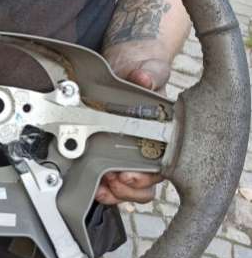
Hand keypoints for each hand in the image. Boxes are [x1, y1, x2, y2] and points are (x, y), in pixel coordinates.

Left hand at [95, 53, 169, 205]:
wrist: (126, 65)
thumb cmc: (144, 70)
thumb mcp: (150, 69)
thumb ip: (151, 74)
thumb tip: (145, 78)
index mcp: (163, 135)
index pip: (161, 167)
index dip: (145, 178)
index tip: (128, 175)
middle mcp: (148, 148)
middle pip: (145, 186)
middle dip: (128, 190)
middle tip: (112, 180)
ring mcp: (128, 152)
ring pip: (127, 188)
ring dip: (115, 192)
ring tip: (102, 184)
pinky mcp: (108, 152)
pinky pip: (108, 179)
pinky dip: (102, 187)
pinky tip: (94, 184)